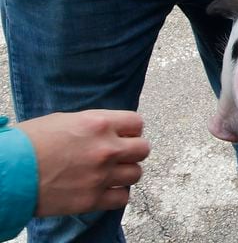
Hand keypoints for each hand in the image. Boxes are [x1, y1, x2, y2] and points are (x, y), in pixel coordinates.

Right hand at [17, 110, 149, 216]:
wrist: (8, 172)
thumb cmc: (30, 143)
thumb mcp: (66, 120)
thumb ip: (95, 125)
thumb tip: (110, 129)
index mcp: (99, 123)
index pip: (137, 123)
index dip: (132, 129)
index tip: (125, 134)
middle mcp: (106, 148)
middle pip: (143, 149)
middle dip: (134, 150)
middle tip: (122, 153)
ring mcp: (101, 175)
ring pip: (136, 174)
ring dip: (126, 172)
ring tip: (112, 172)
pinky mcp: (92, 199)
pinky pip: (123, 198)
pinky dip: (117, 194)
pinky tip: (106, 189)